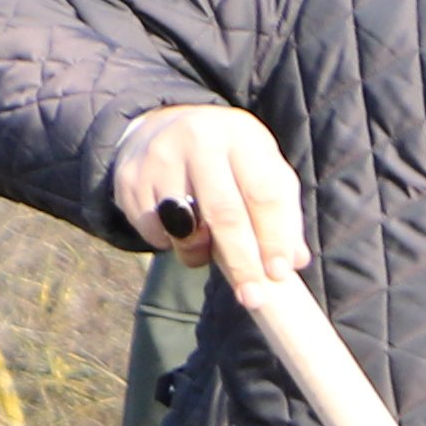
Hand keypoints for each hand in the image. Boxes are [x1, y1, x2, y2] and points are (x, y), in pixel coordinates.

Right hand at [109, 104, 305, 288]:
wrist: (166, 127)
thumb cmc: (231, 162)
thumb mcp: (264, 173)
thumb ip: (284, 215)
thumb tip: (295, 260)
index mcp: (241, 137)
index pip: (263, 193)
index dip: (274, 237)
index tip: (280, 273)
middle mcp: (198, 139)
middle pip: (224, 212)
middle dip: (242, 261)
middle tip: (252, 298)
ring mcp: (158, 156)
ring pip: (183, 226)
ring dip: (199, 252)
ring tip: (208, 250)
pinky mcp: (129, 177)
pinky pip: (153, 229)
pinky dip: (170, 243)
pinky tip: (179, 229)